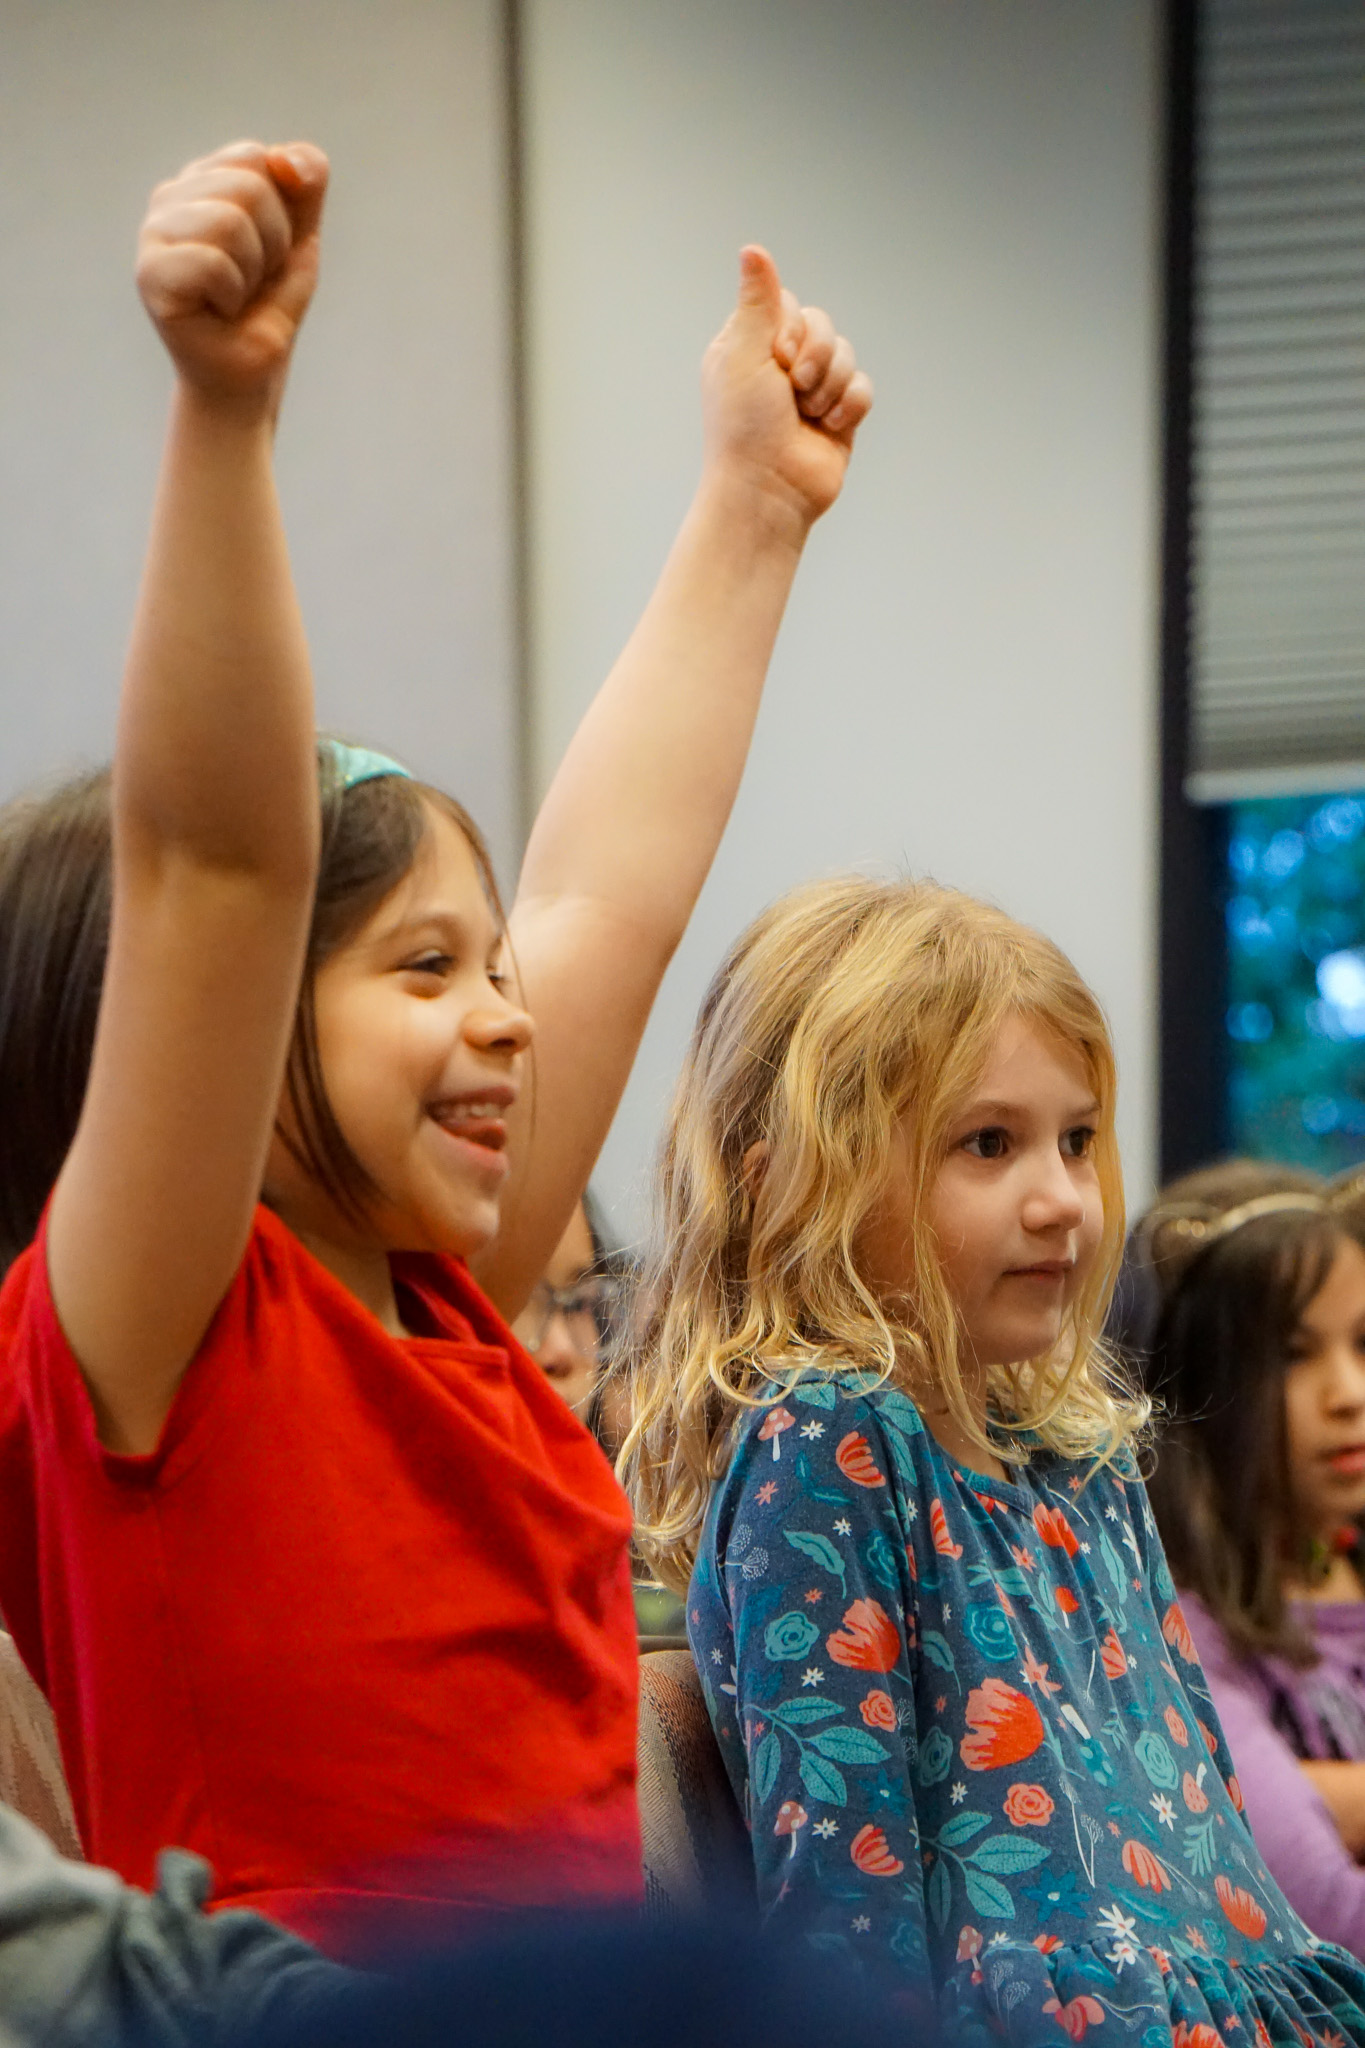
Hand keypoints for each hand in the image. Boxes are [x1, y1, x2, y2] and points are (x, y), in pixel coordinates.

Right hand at [135, 140, 328, 410]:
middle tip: (254, 279)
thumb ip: (305, 181)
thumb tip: (286, 158)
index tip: (269, 251)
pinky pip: (212, 261)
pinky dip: (232, 293)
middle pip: (248, 185)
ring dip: (253, 270)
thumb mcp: (300, 235)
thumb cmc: (268, 304)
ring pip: (229, 220)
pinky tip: (218, 311)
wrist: (251, 371)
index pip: (256, 157)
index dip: (282, 211)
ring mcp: (153, 233)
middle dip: (273, 242)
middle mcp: (170, 197)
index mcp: (203, 179)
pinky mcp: (149, 273)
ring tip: (235, 295)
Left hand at [700, 246, 872, 534]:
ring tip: (807, 415)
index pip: (787, 304)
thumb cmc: (744, 428)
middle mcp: (781, 363)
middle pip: (822, 324)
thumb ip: (756, 302)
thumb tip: (752, 249)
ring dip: (830, 386)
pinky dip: (848, 407)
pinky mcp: (838, 414)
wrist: (769, 490)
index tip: (776, 358)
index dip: (790, 328)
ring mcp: (811, 389)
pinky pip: (863, 387)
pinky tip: (828, 428)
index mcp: (749, 344)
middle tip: (793, 389)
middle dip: (815, 357)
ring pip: (846, 354)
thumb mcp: (744, 354)